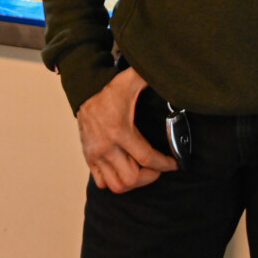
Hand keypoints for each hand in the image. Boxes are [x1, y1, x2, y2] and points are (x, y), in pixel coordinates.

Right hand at [76, 67, 177, 193]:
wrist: (83, 93)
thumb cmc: (110, 89)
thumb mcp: (132, 80)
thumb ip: (150, 76)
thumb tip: (167, 72)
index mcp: (120, 130)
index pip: (146, 158)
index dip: (164, 164)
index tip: (174, 164)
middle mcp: (107, 146)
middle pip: (132, 178)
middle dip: (150, 176)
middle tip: (157, 168)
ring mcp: (96, 155)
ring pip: (117, 185)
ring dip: (133, 182)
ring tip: (142, 171)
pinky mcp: (89, 158)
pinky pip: (102, 182)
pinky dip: (116, 181)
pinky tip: (125, 170)